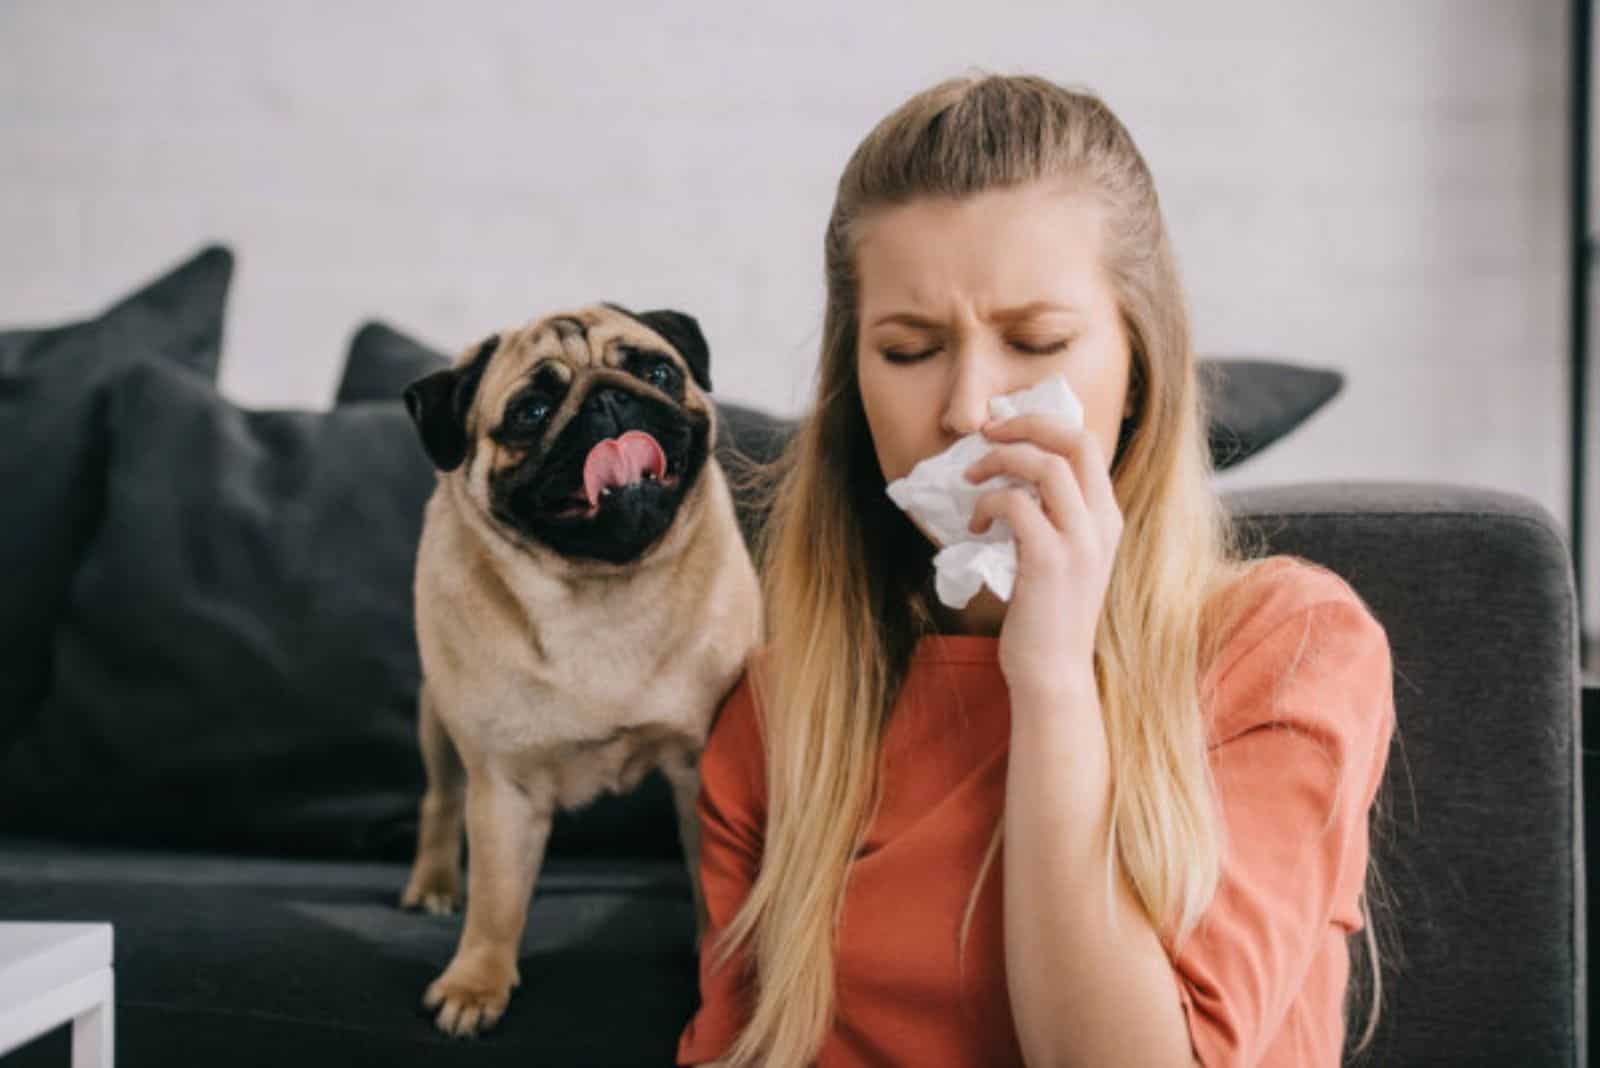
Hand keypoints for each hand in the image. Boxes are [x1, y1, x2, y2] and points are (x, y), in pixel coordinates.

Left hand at [963, 413, 1123, 695]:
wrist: (1053, 674)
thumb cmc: (1048, 618)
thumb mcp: (1064, 558)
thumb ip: (1052, 518)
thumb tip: (1012, 478)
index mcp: (1107, 518)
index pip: (1088, 444)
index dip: (1044, 423)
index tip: (1005, 428)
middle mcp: (1102, 524)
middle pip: (1076, 440)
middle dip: (1025, 424)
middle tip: (986, 434)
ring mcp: (1079, 542)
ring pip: (1045, 466)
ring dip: (999, 462)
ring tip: (972, 481)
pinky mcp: (1049, 561)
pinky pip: (1016, 505)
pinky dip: (988, 504)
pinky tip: (975, 525)